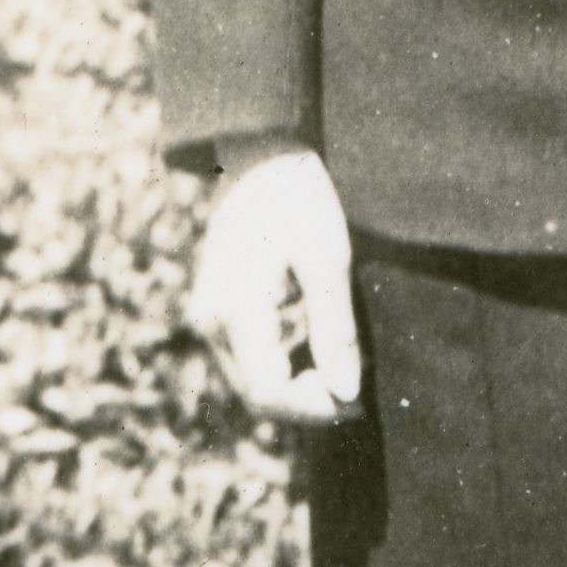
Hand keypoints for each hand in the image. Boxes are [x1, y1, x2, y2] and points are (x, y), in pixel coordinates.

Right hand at [189, 142, 363, 423]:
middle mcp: (211, 320)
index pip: (269, 392)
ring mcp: (208, 316)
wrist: (262, 158)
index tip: (357, 400)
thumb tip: (346, 393)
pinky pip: (248, 357)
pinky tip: (318, 344)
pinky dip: (283, 363)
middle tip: (357, 394)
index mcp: (235, 309)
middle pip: (256, 394)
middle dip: (307, 402)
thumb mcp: (330, 259)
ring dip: (296, 384)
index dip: (314, 408)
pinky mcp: (216, 310)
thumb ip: (335, 330)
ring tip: (343, 365)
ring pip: (251, 380)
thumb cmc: (300, 200)